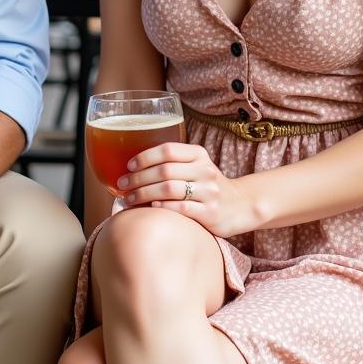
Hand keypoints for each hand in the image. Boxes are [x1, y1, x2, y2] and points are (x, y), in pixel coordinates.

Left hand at [116, 142, 258, 237]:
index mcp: (198, 154)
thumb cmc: (206, 185)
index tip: (129, 166)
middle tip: (122, 185)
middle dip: (138, 178)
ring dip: (144, 194)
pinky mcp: (211, 213)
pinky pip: (181, 208)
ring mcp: (209, 192)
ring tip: (129, 199)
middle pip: (164, 171)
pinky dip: (163, 207)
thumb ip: (172, 163)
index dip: (145, 157)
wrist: (240, 206)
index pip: (167, 150)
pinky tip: (151, 208)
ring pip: (169, 189)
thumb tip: (132, 166)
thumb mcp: (195, 166)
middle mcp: (205, 171)